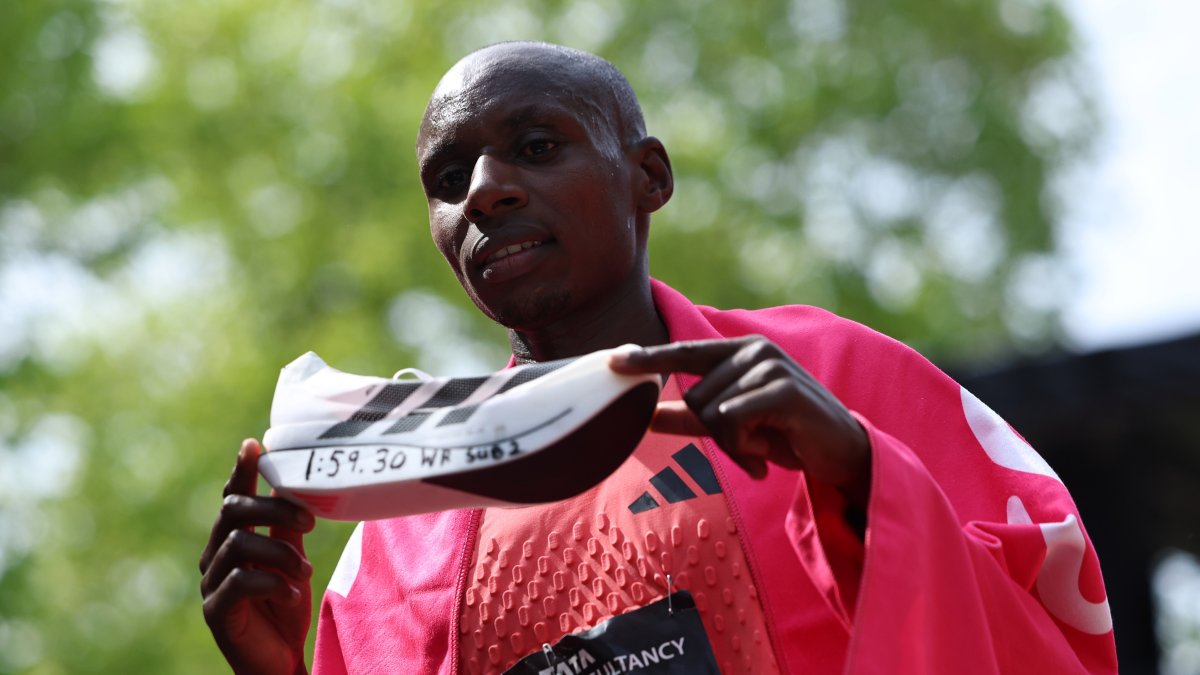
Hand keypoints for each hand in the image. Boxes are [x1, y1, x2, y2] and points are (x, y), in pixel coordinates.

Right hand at [199, 439, 314, 674]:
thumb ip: (288, 528)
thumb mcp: (292, 560)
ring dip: (280, 553)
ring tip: (305, 572)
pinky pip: (238, 582)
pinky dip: (271, 583)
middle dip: (274, 509)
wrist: (279, 661)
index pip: (234, 497)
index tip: (253, 445)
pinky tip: (291, 594)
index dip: (241, 471)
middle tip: (309, 521)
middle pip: (234, 511)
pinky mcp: (216, 612)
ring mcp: (211, 584)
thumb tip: (295, 486)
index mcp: (232, 539)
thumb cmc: (284, 606)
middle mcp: (215, 556)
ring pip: (238, 544)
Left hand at [610, 336, 870, 508]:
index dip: (647, 359)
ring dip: (733, 444)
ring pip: (712, 413)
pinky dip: (745, 445)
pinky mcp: (783, 388)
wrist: (842, 452)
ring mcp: (770, 365)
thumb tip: (647, 417)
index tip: (612, 362)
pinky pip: (733, 420)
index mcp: (738, 351)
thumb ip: (690, 418)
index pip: (683, 353)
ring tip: (764, 446)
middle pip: (695, 398)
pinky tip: (770, 453)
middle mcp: (753, 350)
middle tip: (750, 444)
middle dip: (715, 433)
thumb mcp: (732, 427)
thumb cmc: (786, 434)